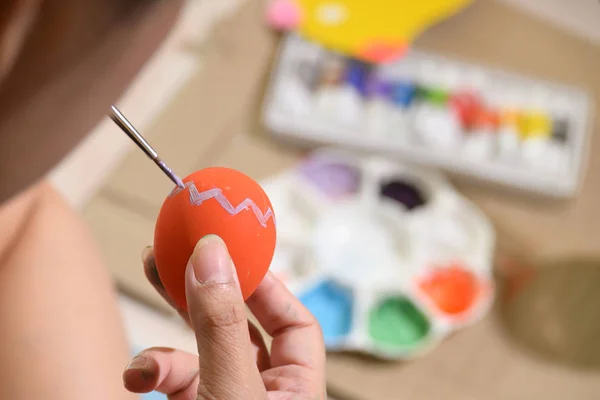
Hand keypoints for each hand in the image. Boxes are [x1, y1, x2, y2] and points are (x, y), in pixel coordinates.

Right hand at [123, 235, 326, 398]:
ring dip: (170, 326)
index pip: (294, 323)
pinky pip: (175, 381)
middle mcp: (265, 392)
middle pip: (238, 325)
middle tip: (178, 249)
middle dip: (205, 287)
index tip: (229, 253)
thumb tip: (211, 254)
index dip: (266, 284)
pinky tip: (136, 376)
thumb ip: (222, 326)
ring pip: (200, 351)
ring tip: (150, 278)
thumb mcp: (232, 389)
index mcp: (299, 388)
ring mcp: (227, 399)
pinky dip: (152, 372)